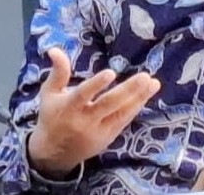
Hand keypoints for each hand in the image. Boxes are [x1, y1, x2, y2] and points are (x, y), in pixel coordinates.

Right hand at [27, 48, 160, 176]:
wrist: (55, 153)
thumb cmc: (52, 116)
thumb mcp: (49, 93)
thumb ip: (58, 72)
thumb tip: (54, 50)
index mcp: (69, 107)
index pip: (83, 94)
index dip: (96, 84)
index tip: (111, 72)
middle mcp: (85, 120)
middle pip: (109, 104)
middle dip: (128, 91)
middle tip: (145, 77)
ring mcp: (99, 130)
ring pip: (121, 113)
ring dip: (139, 98)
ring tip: (154, 83)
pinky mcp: (108, 136)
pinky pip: (124, 120)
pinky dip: (136, 107)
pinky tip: (147, 94)